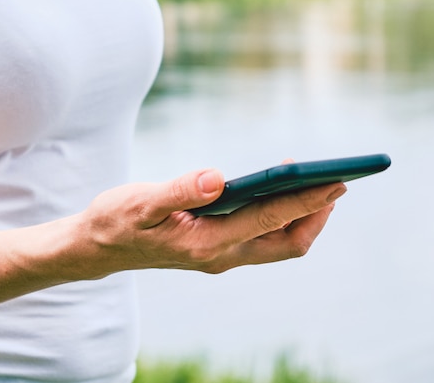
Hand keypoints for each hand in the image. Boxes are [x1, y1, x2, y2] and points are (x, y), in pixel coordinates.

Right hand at [58, 167, 345, 278]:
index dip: (306, 201)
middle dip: (316, 215)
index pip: (270, 221)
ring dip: (302, 217)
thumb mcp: (140, 203)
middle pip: (286, 243)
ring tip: (317, 184)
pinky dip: (280, 217)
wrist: (96, 248)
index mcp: (207, 244)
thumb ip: (179, 191)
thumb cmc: (115, 222)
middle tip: (337, 181)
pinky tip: (280, 193)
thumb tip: (218, 177)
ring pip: (277, 243)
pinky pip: (263, 238)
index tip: (335, 180)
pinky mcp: (216, 249)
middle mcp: (221, 256)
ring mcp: (220, 256)